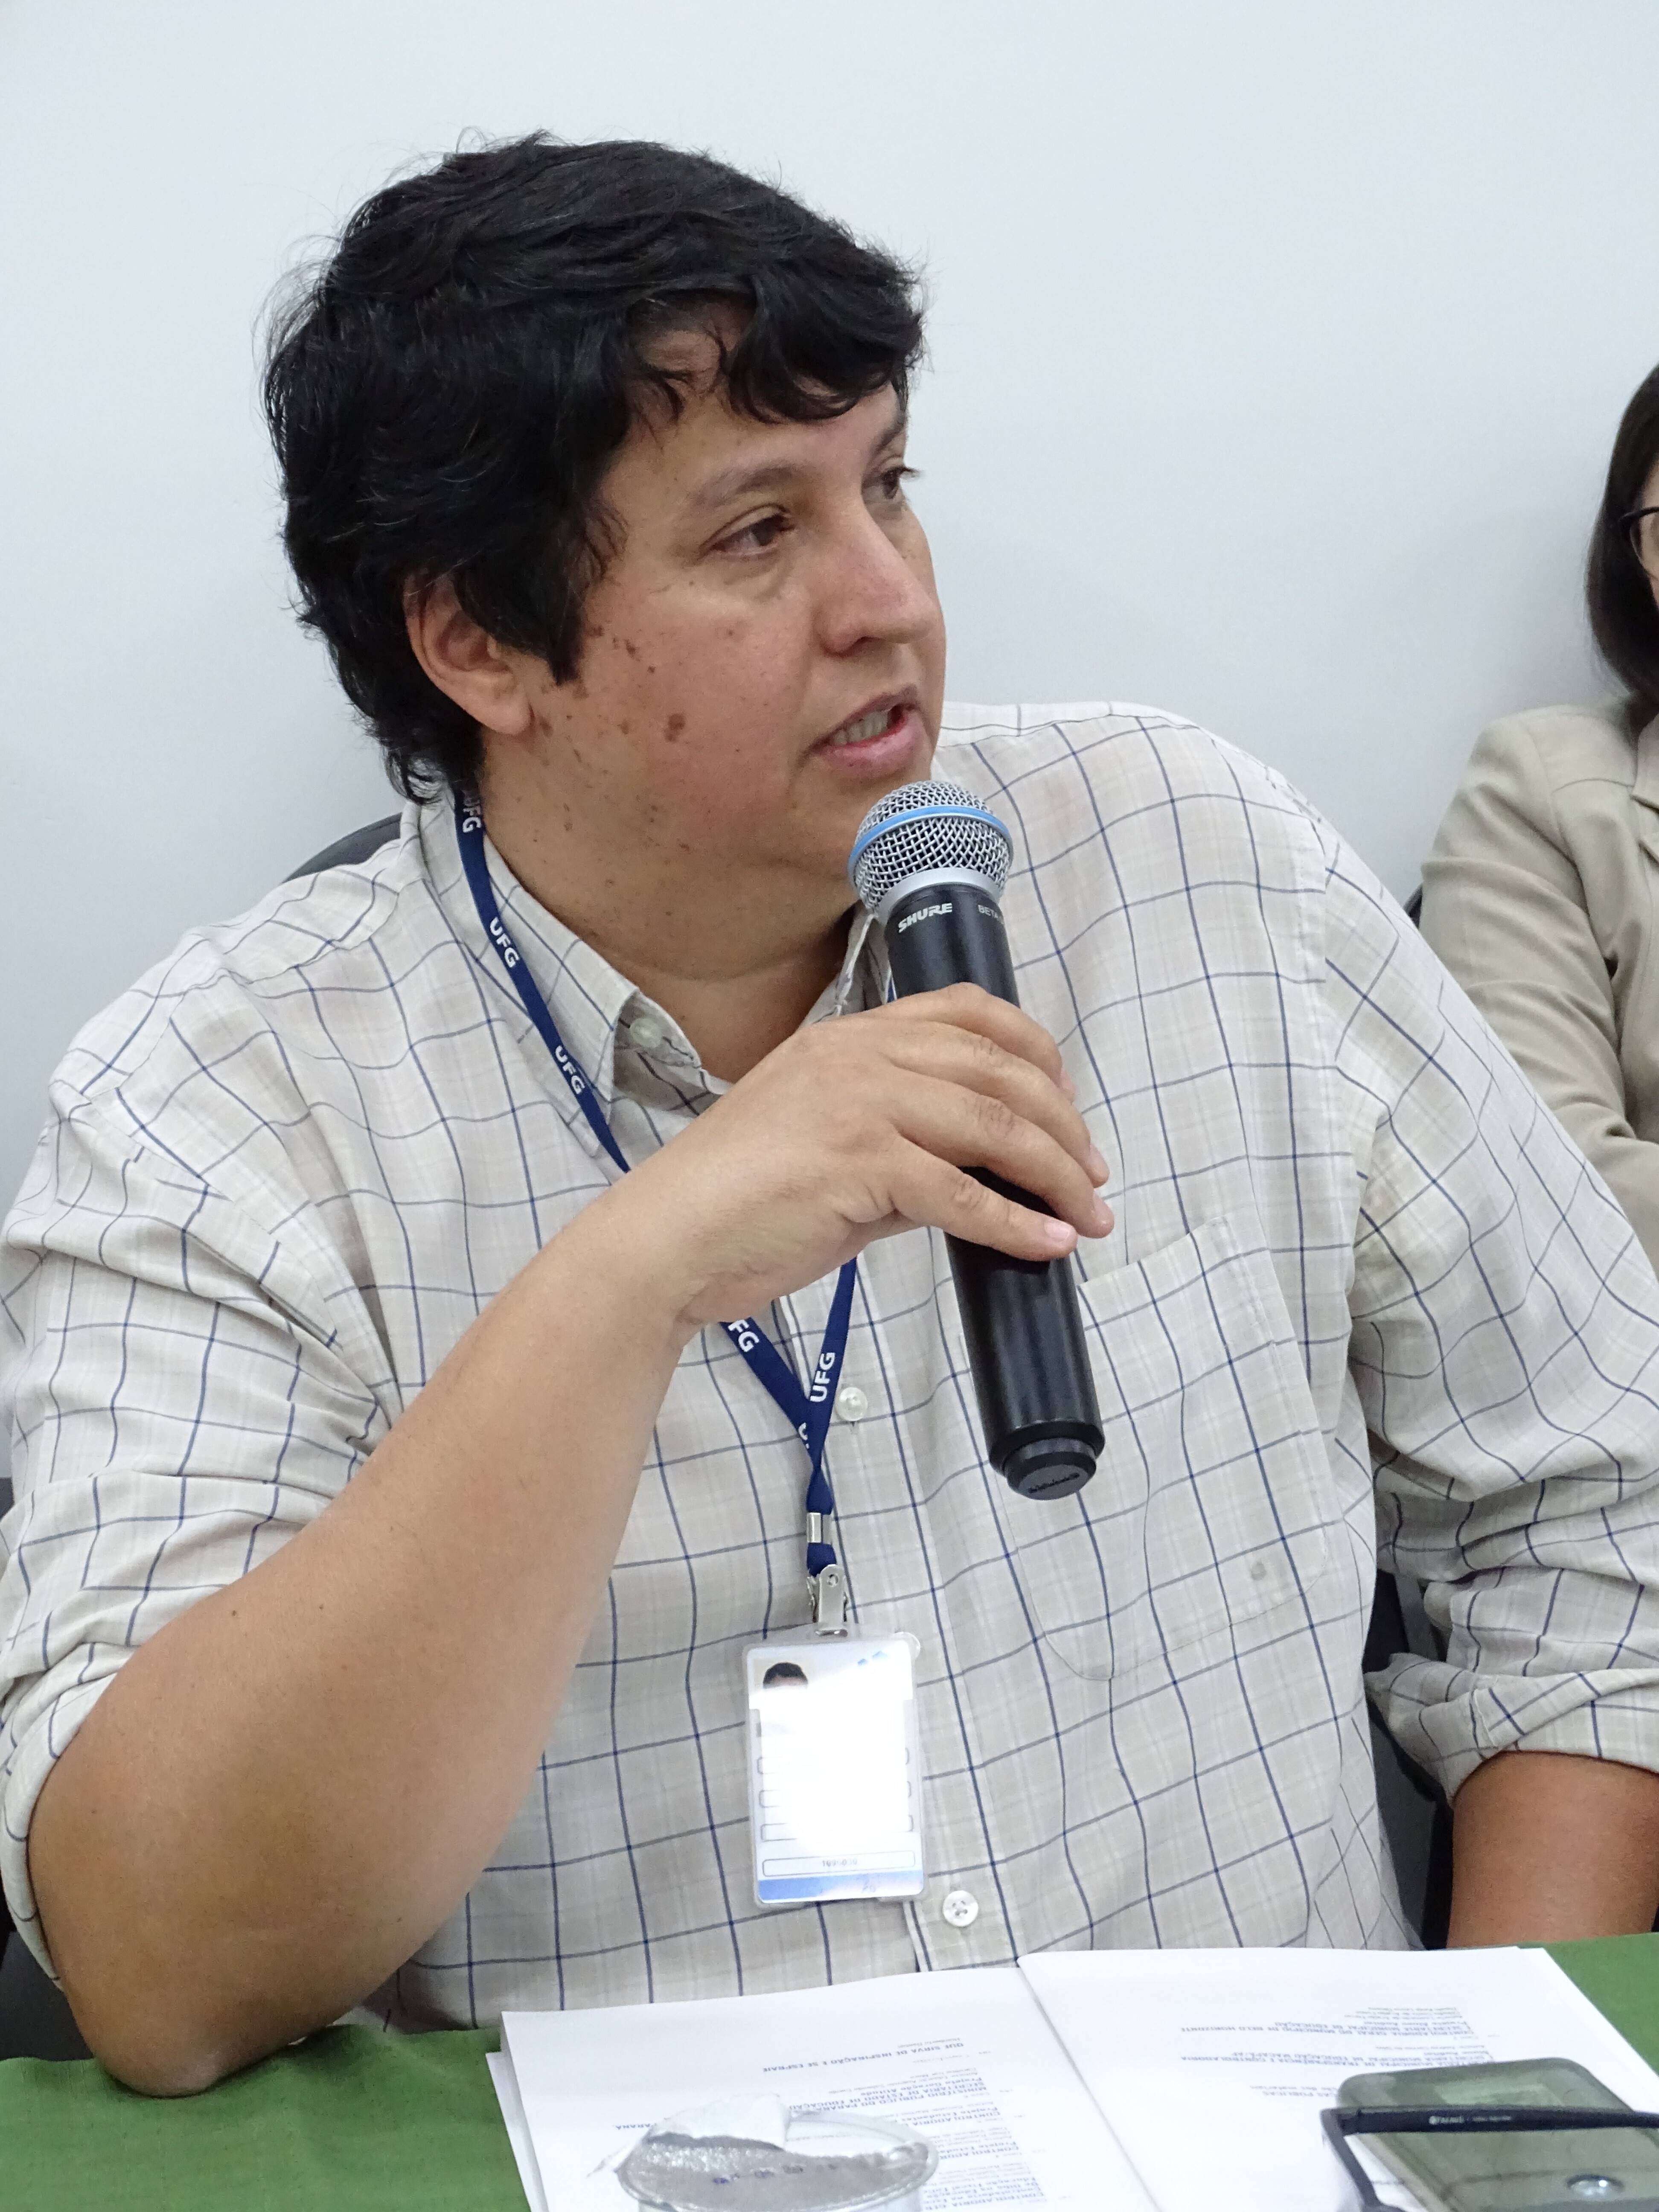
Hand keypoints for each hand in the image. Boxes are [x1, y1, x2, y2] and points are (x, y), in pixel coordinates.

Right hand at [602, 982, 1113, 1335]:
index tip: (1067, 1101)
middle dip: (1064, 1126)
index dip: (1036, 1052)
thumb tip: (980, 1181)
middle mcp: (856, 1056)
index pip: (968, 1013)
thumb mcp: (829, 1153)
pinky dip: (1016, 1222)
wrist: (667, 1241)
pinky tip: (1046, 1243)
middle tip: (1094, 1175)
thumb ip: (904, 1151)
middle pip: (998, 1070)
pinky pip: (962, 1192)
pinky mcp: (855, 1163)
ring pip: (994, 1124)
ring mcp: (856, 1104)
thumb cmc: (738, 1204)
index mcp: (848, 1038)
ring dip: (1057, 1174)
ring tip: (1088, 1215)